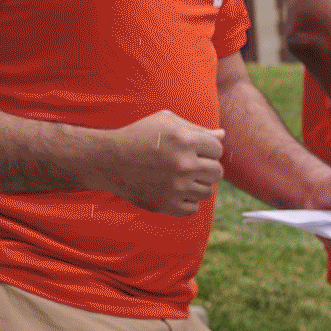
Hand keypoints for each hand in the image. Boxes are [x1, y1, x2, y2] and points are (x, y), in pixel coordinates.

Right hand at [101, 110, 226, 216]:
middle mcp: (184, 164)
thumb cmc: (138, 136)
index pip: (217, 149)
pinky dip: (186, 201)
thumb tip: (222, 135)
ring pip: (207, 191)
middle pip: (217, 172)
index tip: (192, 149)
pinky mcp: (167, 205)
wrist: (108, 160)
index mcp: (185, 140)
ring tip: (179, 178)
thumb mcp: (165, 122)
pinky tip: (173, 191)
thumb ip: (196, 129)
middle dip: (205, 167)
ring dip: (196, 185)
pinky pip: (193, 208)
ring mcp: (176, 187)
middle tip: (187, 165)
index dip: (206, 148)